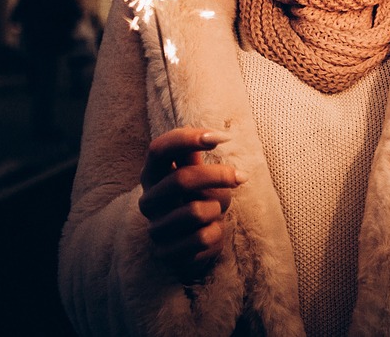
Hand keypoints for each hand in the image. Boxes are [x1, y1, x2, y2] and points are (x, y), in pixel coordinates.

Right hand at [138, 127, 244, 280]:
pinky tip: (212, 232)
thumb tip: (213, 136)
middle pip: (182, 179)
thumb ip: (195, 154)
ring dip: (216, 210)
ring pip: (196, 211)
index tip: (224, 138)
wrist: (190, 245)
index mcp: (152, 174)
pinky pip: (202, 238)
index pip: (159, 149)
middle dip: (218, 176)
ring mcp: (155, 228)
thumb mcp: (194, 172)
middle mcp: (148, 201)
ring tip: (215, 213)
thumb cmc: (195, 199)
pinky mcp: (166, 253)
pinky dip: (217, 232)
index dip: (188, 138)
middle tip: (241, 177)